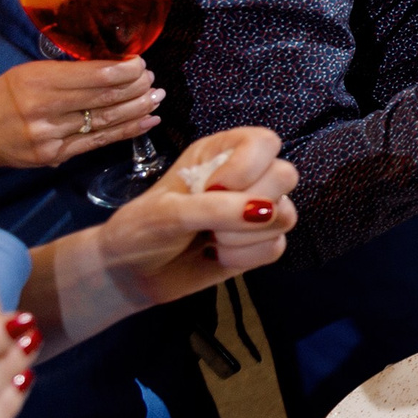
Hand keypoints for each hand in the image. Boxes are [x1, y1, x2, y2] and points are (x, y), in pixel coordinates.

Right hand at [0, 58, 160, 176]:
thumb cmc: (2, 96)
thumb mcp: (29, 73)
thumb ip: (68, 73)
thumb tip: (114, 68)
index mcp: (36, 81)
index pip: (92, 76)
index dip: (123, 70)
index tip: (140, 64)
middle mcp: (43, 109)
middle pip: (103, 98)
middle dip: (135, 88)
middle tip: (152, 80)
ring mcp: (49, 136)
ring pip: (105, 121)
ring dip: (137, 108)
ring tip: (156, 97)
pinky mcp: (54, 156)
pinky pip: (98, 142)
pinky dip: (127, 131)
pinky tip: (148, 121)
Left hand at [93, 126, 299, 304]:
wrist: (131, 275)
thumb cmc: (140, 231)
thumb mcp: (165, 213)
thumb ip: (214, 208)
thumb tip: (268, 212)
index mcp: (219, 154)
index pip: (264, 142)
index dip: (248, 165)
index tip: (214, 188)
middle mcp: (244, 177)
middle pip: (285, 176)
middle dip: (249, 203)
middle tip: (211, 218)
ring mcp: (255, 212)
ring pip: (285, 215)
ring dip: (245, 235)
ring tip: (212, 240)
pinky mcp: (259, 243)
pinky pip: (276, 247)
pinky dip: (246, 256)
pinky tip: (219, 256)